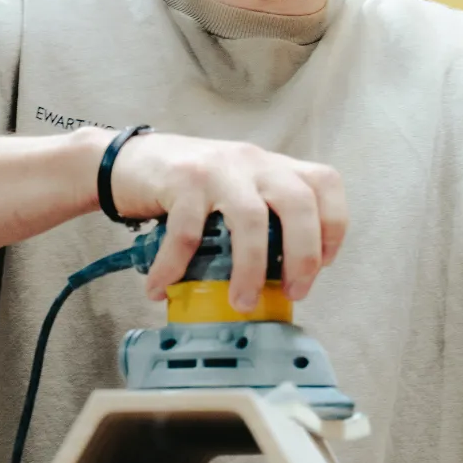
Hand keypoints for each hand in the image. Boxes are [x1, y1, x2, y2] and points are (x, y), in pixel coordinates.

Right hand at [105, 132, 347, 310]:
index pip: (324, 183)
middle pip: (298, 202)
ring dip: (250, 268)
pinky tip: (162, 288)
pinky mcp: (183, 179)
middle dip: (303, 255)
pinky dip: (175, 266)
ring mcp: (219, 168)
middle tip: (293, 292)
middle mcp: (253, 162)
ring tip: (240, 302)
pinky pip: (188, 232)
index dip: (334, 225)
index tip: (324, 264)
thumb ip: (264, 219)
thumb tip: (282, 280)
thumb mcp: (238, 192)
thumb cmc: (190, 186)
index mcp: (274, 167)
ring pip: (250, 219)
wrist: (129, 160)